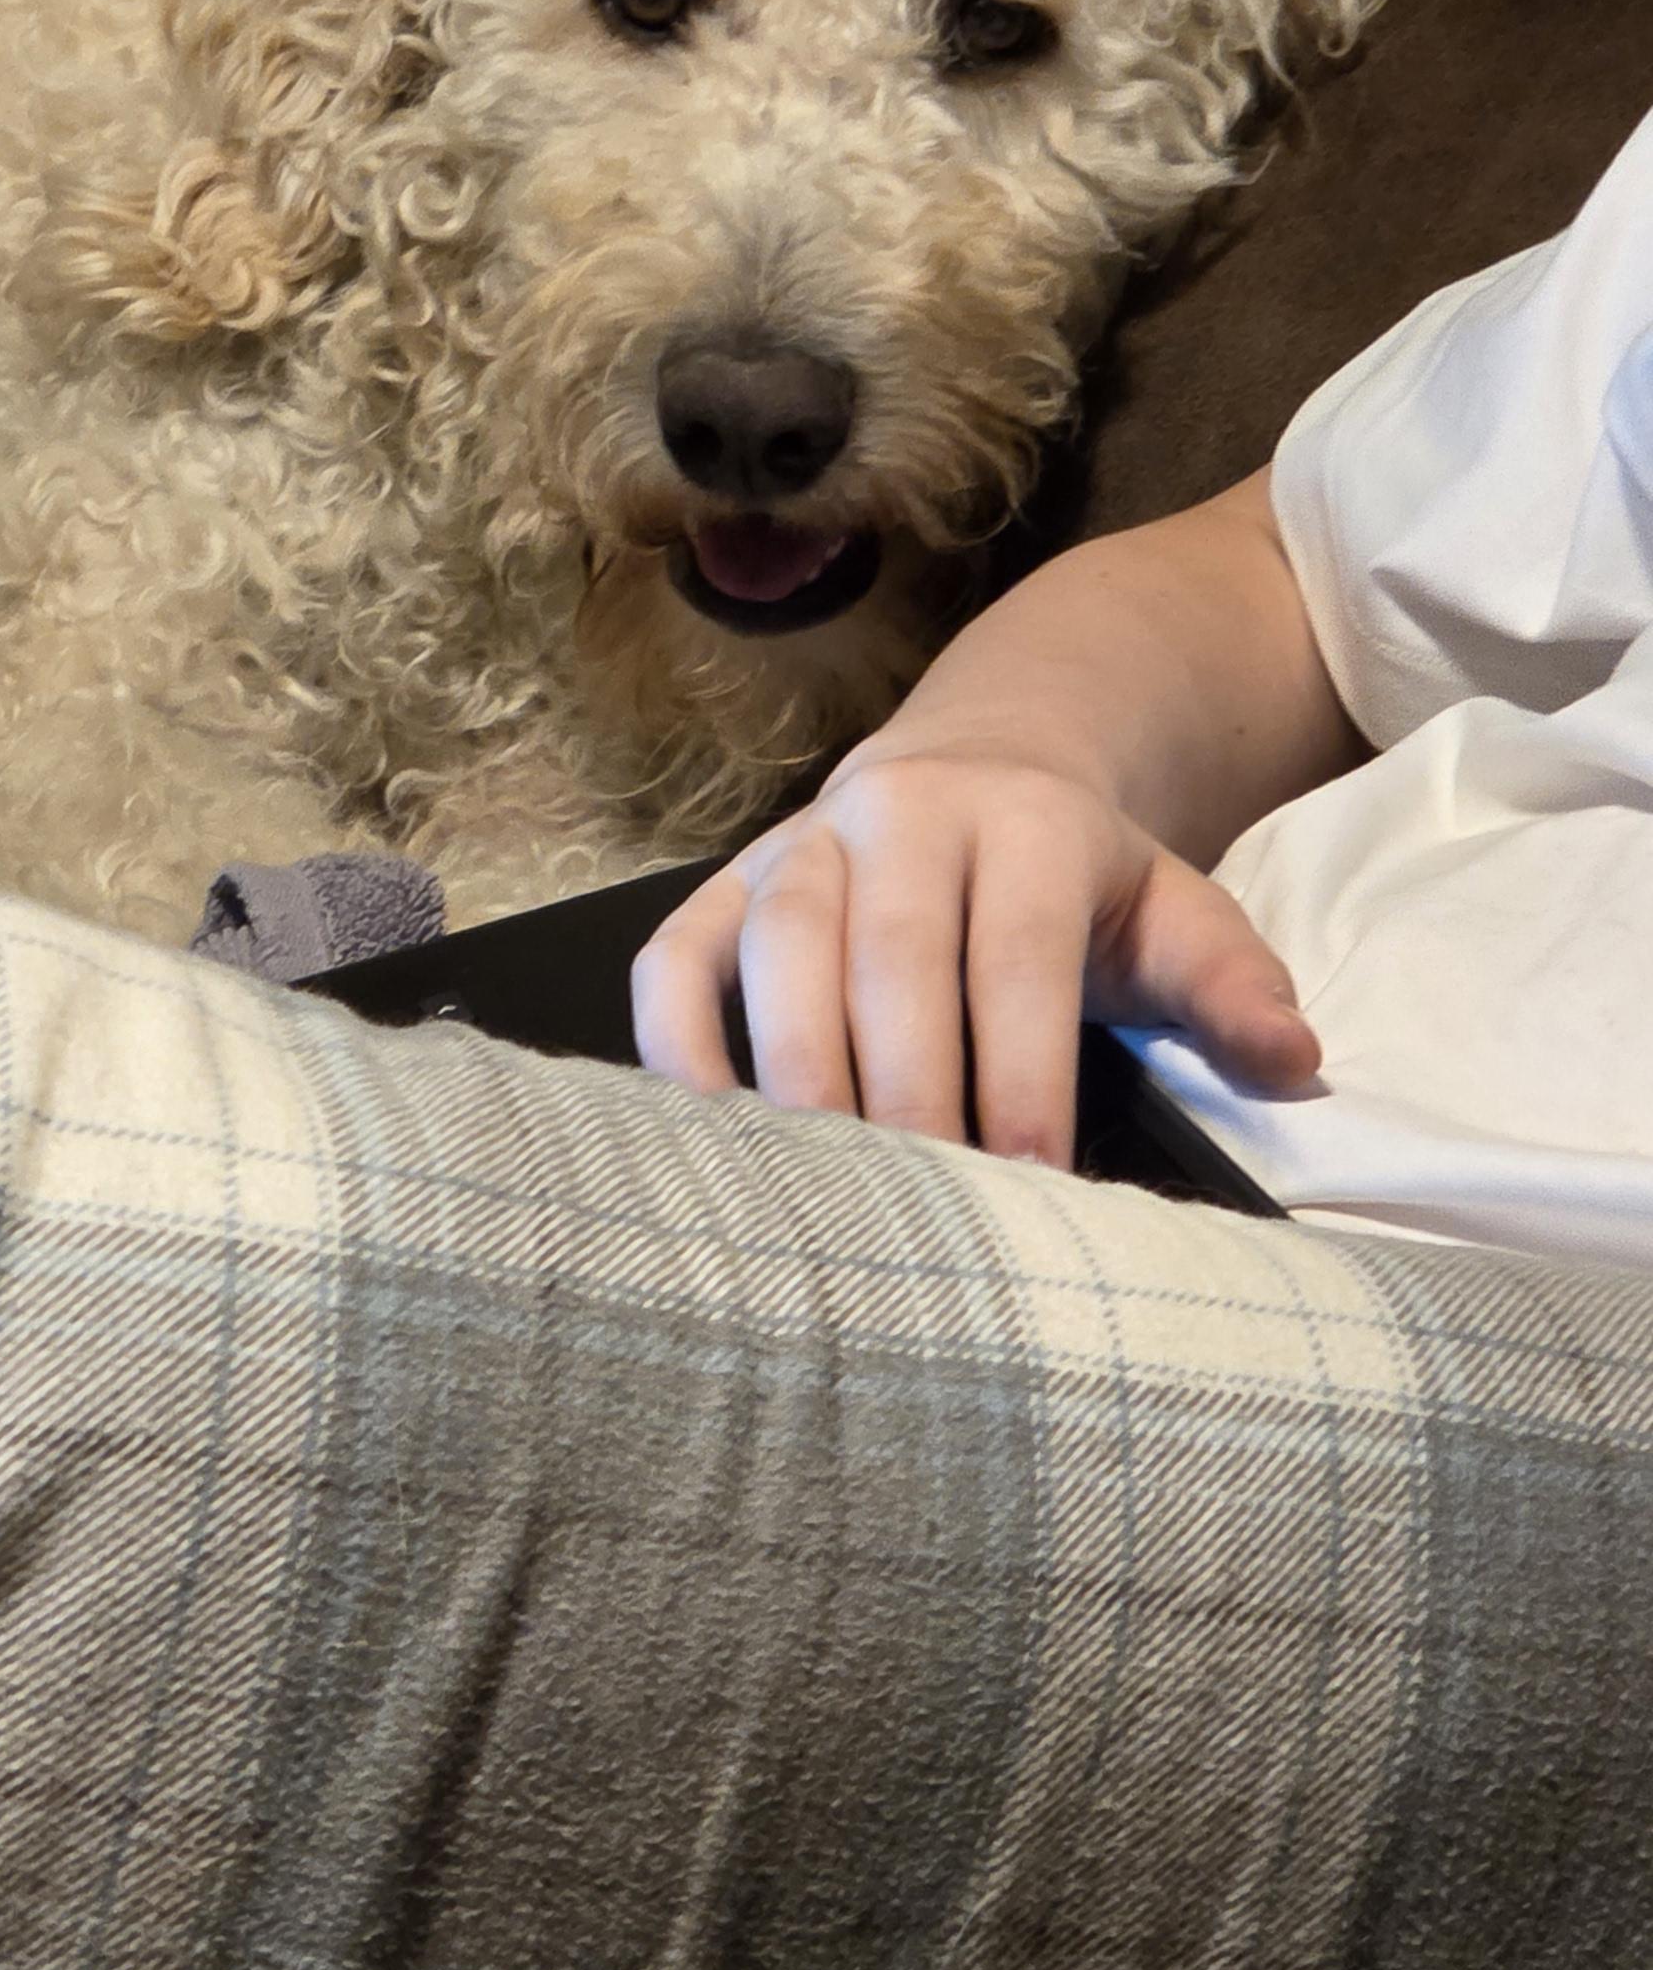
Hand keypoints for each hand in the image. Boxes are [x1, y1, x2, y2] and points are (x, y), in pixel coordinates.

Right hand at [630, 749, 1321, 1164]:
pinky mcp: (725, 885)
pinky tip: (707, 1139)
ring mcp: (799, 845)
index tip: (1030, 1184)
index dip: (1021, 1070)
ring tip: (817, 1186)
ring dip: (792, 1069)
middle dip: (903, 1085)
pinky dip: (675, 1044)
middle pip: (888, 951)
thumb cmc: (1079, 881)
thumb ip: (1233, 986)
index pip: (1016, 953)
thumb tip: (1295, 1064)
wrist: (976, 765)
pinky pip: (675, 959)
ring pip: (778, 944)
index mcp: (1024, 821)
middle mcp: (899, 816)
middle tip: (919, 1203)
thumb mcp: (1177, 910)